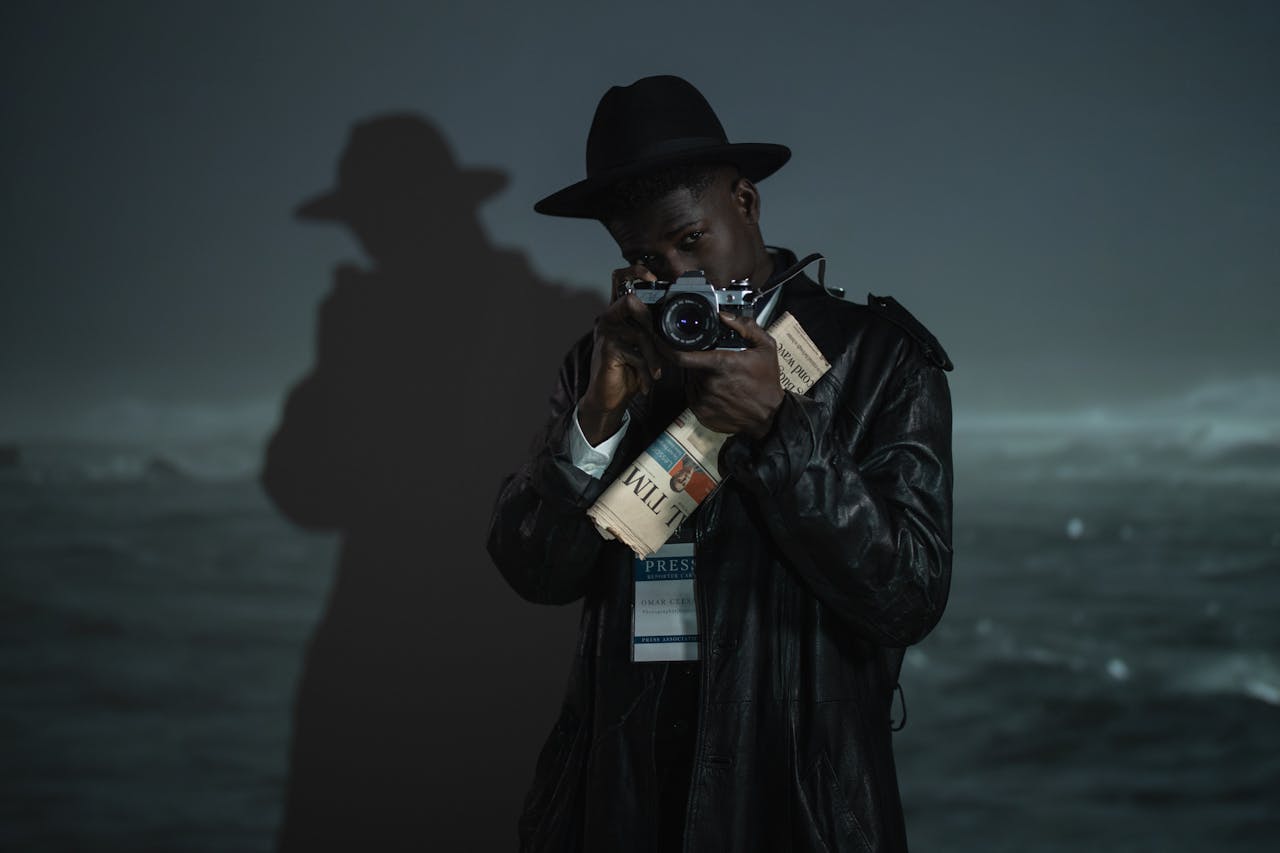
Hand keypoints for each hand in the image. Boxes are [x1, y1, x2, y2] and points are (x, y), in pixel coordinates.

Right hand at [578, 266, 664, 443]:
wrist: (609, 400)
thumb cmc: (628, 373)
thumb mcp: (645, 349)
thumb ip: (654, 333)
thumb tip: (677, 325)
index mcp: (618, 314)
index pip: (620, 278)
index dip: (636, 271)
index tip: (654, 279)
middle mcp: (608, 318)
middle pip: (629, 299)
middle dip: (650, 321)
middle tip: (660, 344)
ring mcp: (606, 332)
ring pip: (640, 332)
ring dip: (654, 356)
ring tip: (657, 372)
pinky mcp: (607, 349)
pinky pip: (636, 353)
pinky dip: (647, 370)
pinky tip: (648, 382)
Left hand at [668, 313, 784, 439]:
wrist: (769, 416)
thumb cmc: (767, 381)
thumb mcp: (766, 347)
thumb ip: (746, 327)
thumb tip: (724, 315)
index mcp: (721, 364)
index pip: (682, 356)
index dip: (666, 347)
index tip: (658, 338)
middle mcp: (709, 383)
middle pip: (690, 367)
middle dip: (699, 362)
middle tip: (717, 365)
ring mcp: (704, 401)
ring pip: (692, 382)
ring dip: (700, 378)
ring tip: (722, 380)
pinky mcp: (702, 414)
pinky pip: (694, 397)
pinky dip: (702, 393)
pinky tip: (720, 393)